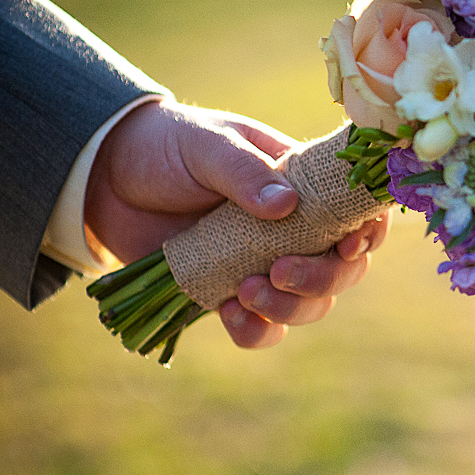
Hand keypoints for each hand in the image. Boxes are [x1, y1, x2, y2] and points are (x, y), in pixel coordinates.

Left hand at [84, 100, 389, 348]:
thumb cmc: (167, 146)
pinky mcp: (230, 296)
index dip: (369, 233)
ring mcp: (265, 266)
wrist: (104, 178)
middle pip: (343, 270)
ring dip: (289, 308)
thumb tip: (285, 205)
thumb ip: (244, 171)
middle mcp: (296, 231)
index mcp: (304, 186)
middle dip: (322, 279)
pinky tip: (228, 314)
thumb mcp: (207, 144)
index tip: (350, 245)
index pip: (358, 212)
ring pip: (311, 305)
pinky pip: (263, 329)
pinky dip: (255, 331)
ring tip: (244, 292)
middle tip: (280, 272)